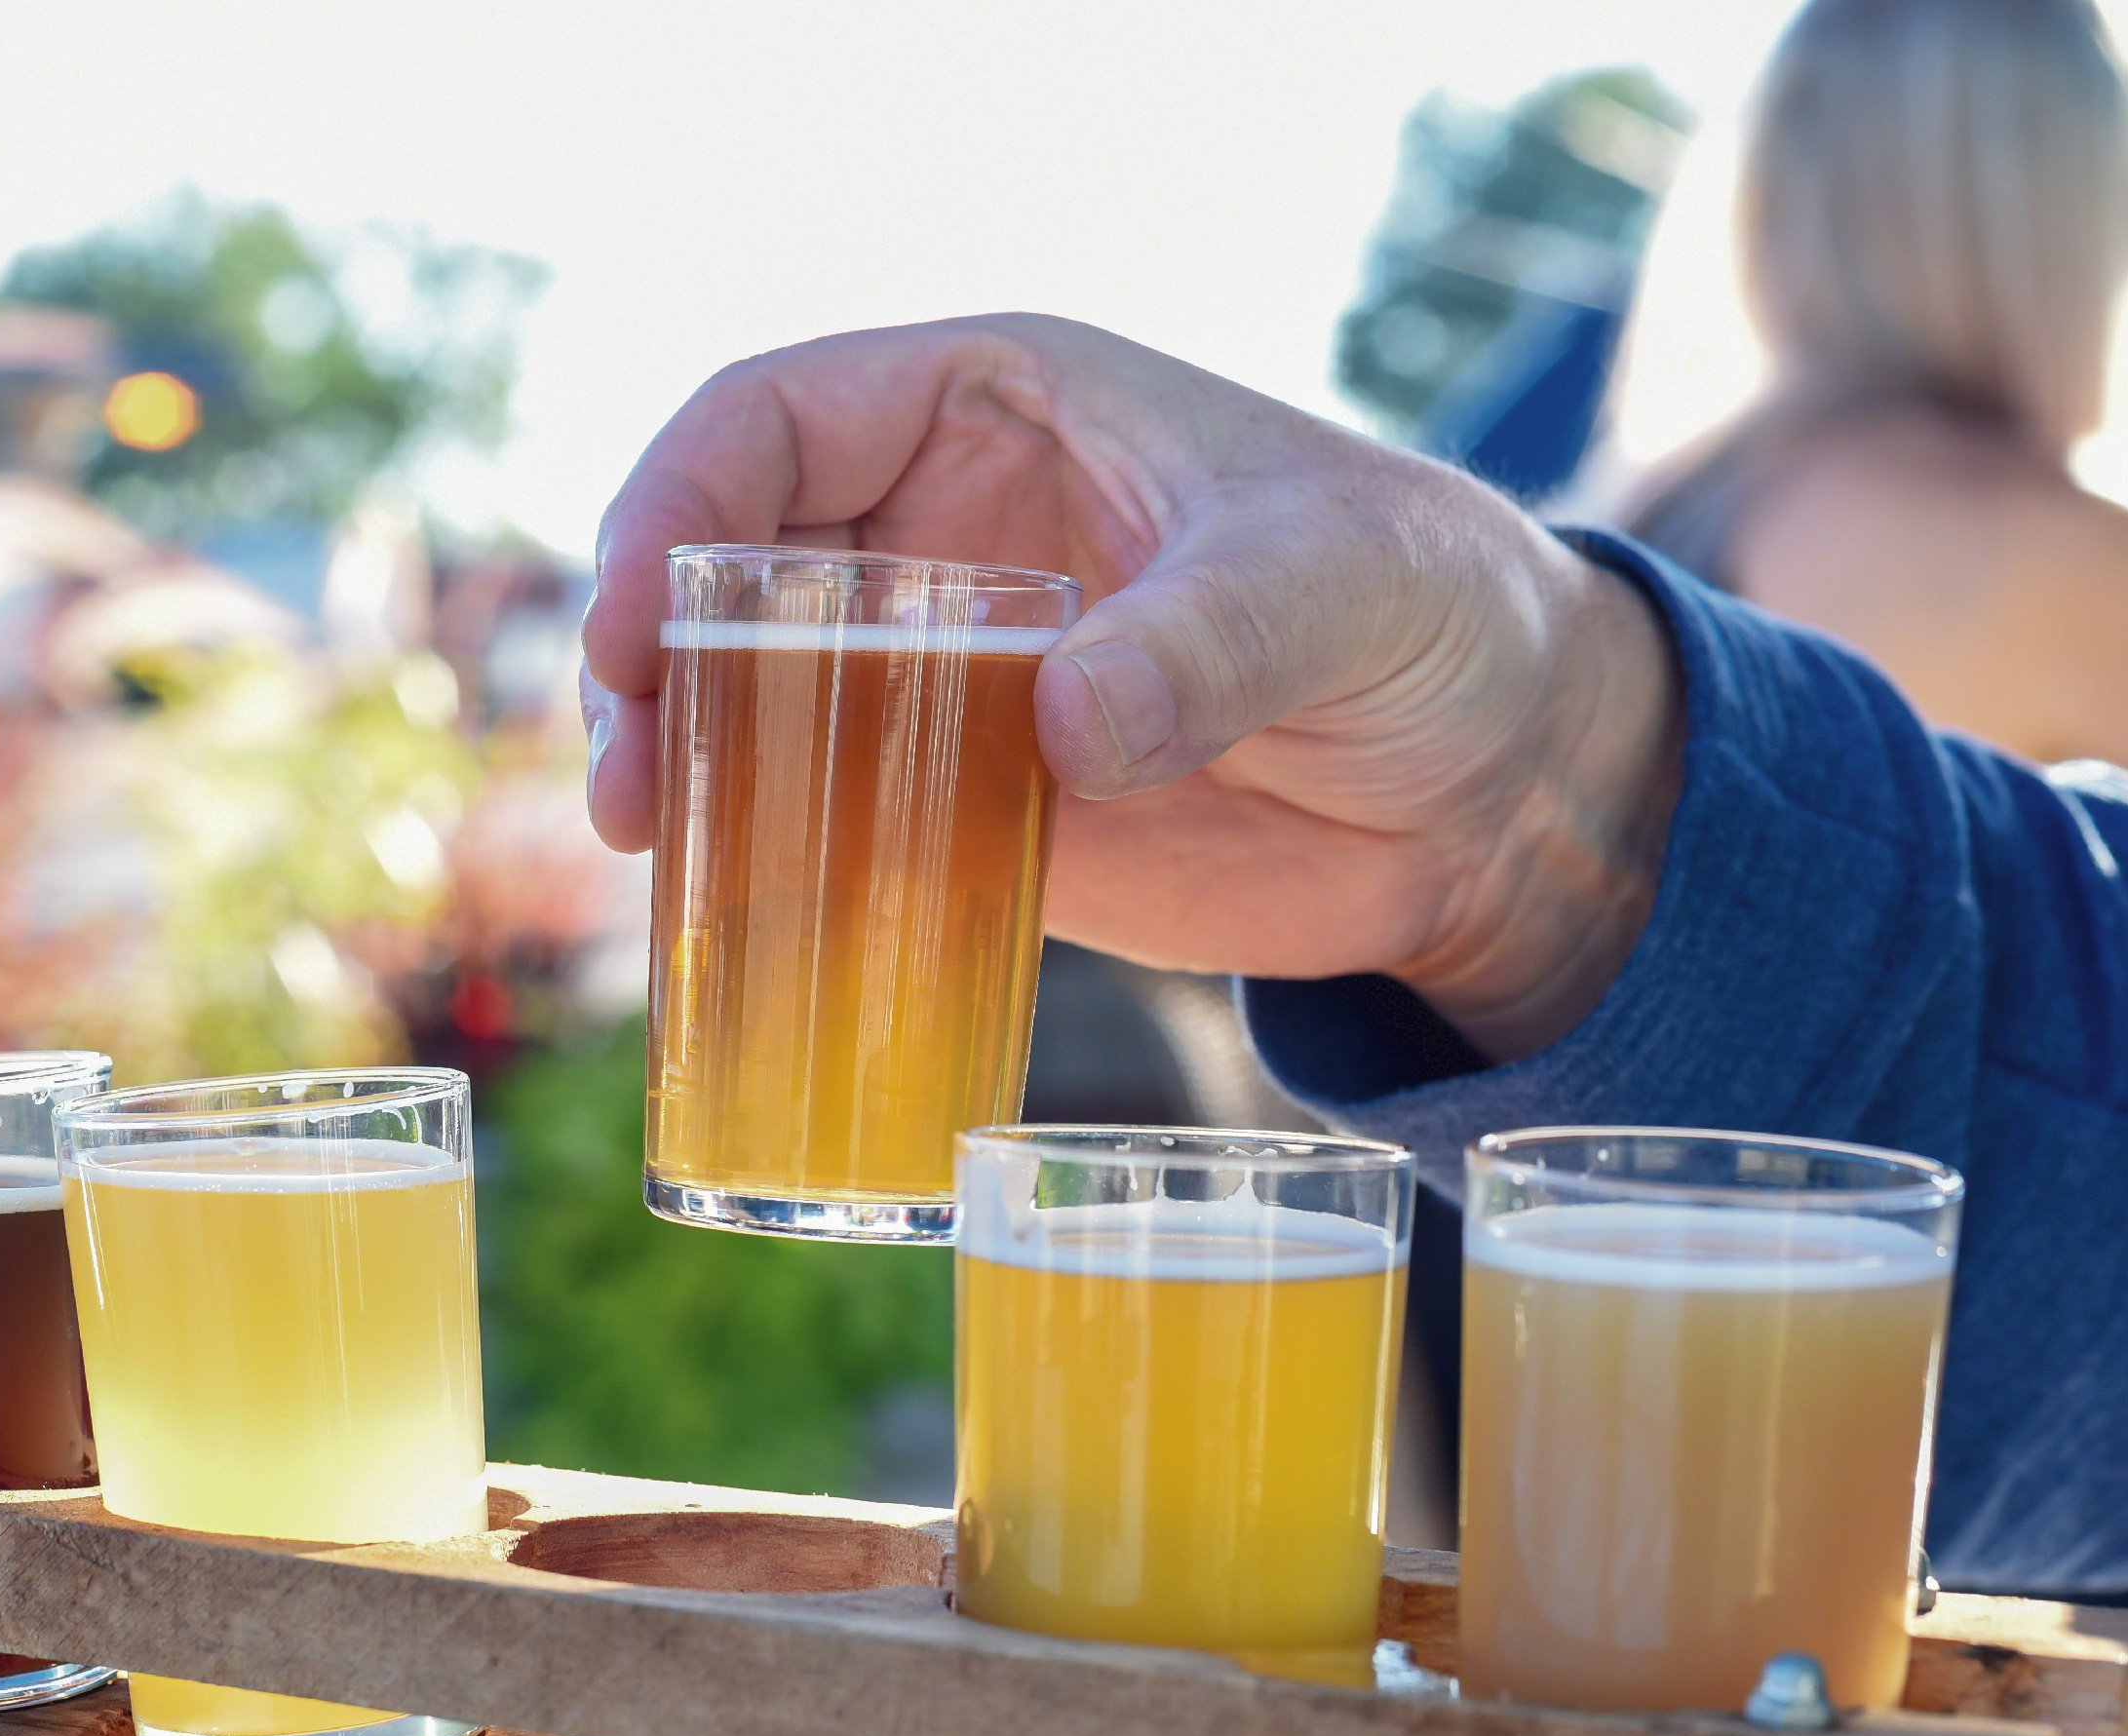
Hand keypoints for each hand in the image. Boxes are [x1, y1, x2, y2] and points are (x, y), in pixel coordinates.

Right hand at [580, 315, 1681, 1062]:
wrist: (1495, 784)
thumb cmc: (1430, 610)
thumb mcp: (1337, 589)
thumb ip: (1208, 638)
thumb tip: (1067, 717)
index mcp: (996, 408)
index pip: (775, 418)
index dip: (675, 500)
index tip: (633, 615)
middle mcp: (938, 533)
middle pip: (723, 571)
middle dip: (648, 663)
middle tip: (632, 782)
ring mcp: (945, 678)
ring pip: (754, 706)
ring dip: (688, 774)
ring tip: (657, 856)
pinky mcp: (973, 806)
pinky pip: (835, 829)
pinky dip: (775, 876)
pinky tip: (738, 936)